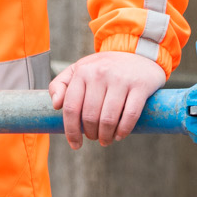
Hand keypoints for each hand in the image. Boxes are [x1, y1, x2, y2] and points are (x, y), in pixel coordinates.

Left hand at [48, 50, 166, 148]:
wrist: (138, 52)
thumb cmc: (104, 67)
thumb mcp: (80, 69)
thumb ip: (61, 84)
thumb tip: (56, 105)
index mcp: (83, 71)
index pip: (71, 107)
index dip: (71, 130)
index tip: (75, 144)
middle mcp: (100, 73)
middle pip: (90, 117)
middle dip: (91, 134)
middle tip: (94, 138)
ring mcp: (121, 79)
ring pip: (108, 119)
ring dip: (106, 136)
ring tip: (106, 140)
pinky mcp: (140, 86)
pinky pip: (130, 115)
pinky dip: (123, 131)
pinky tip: (120, 135)